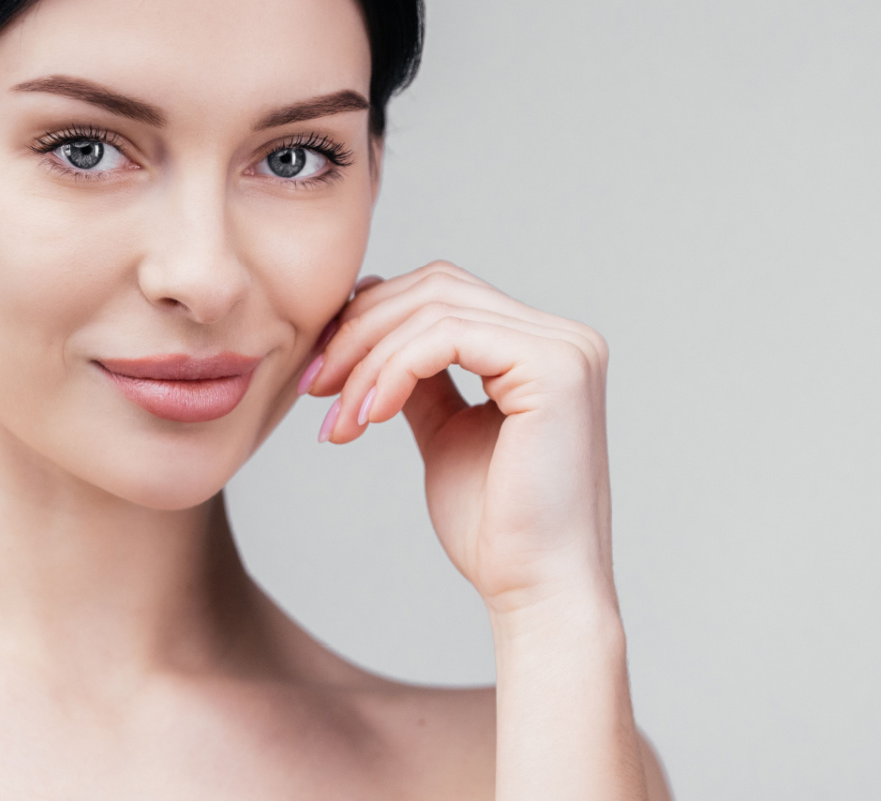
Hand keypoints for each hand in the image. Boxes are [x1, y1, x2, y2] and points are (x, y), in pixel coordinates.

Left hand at [302, 261, 615, 615]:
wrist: (536, 592)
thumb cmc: (495, 530)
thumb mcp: (446, 434)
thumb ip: (421, 379)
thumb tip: (374, 333)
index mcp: (543, 349)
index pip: (444, 295)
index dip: (372, 320)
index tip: (321, 374)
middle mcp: (565, 338)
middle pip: (437, 288)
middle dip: (361, 331)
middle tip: (314, 388)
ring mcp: (566, 348)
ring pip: (435, 308)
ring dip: (369, 358)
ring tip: (339, 417)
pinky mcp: (554, 367)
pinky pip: (448, 336)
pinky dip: (395, 368)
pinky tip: (370, 414)